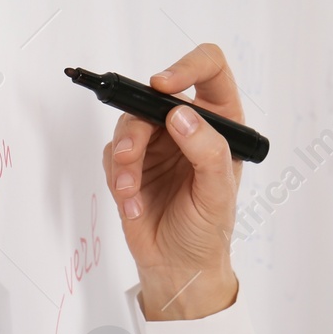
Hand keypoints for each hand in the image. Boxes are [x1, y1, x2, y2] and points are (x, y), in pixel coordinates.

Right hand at [101, 43, 242, 319]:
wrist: (178, 267)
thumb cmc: (207, 230)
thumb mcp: (217, 192)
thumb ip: (206, 150)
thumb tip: (180, 115)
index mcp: (220, 123)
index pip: (209, 69)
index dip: (186, 66)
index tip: (163, 85)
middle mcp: (187, 126)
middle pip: (153, 98)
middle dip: (138, 128)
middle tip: (130, 156)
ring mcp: (157, 143)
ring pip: (128, 124)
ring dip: (124, 157)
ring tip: (129, 190)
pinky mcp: (130, 163)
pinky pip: (112, 154)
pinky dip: (117, 177)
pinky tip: (132, 204)